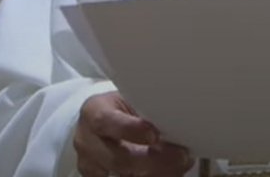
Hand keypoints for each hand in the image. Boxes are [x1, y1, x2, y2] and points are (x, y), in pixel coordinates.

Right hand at [74, 91, 193, 176]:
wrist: (96, 126)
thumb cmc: (118, 110)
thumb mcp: (126, 100)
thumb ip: (145, 111)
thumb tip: (178, 121)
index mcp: (94, 112)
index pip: (107, 121)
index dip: (131, 130)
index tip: (155, 134)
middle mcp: (88, 142)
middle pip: (118, 159)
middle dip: (154, 161)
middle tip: (182, 156)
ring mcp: (92, 166)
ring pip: (124, 176)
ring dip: (157, 173)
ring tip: (179, 165)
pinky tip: (167, 172)